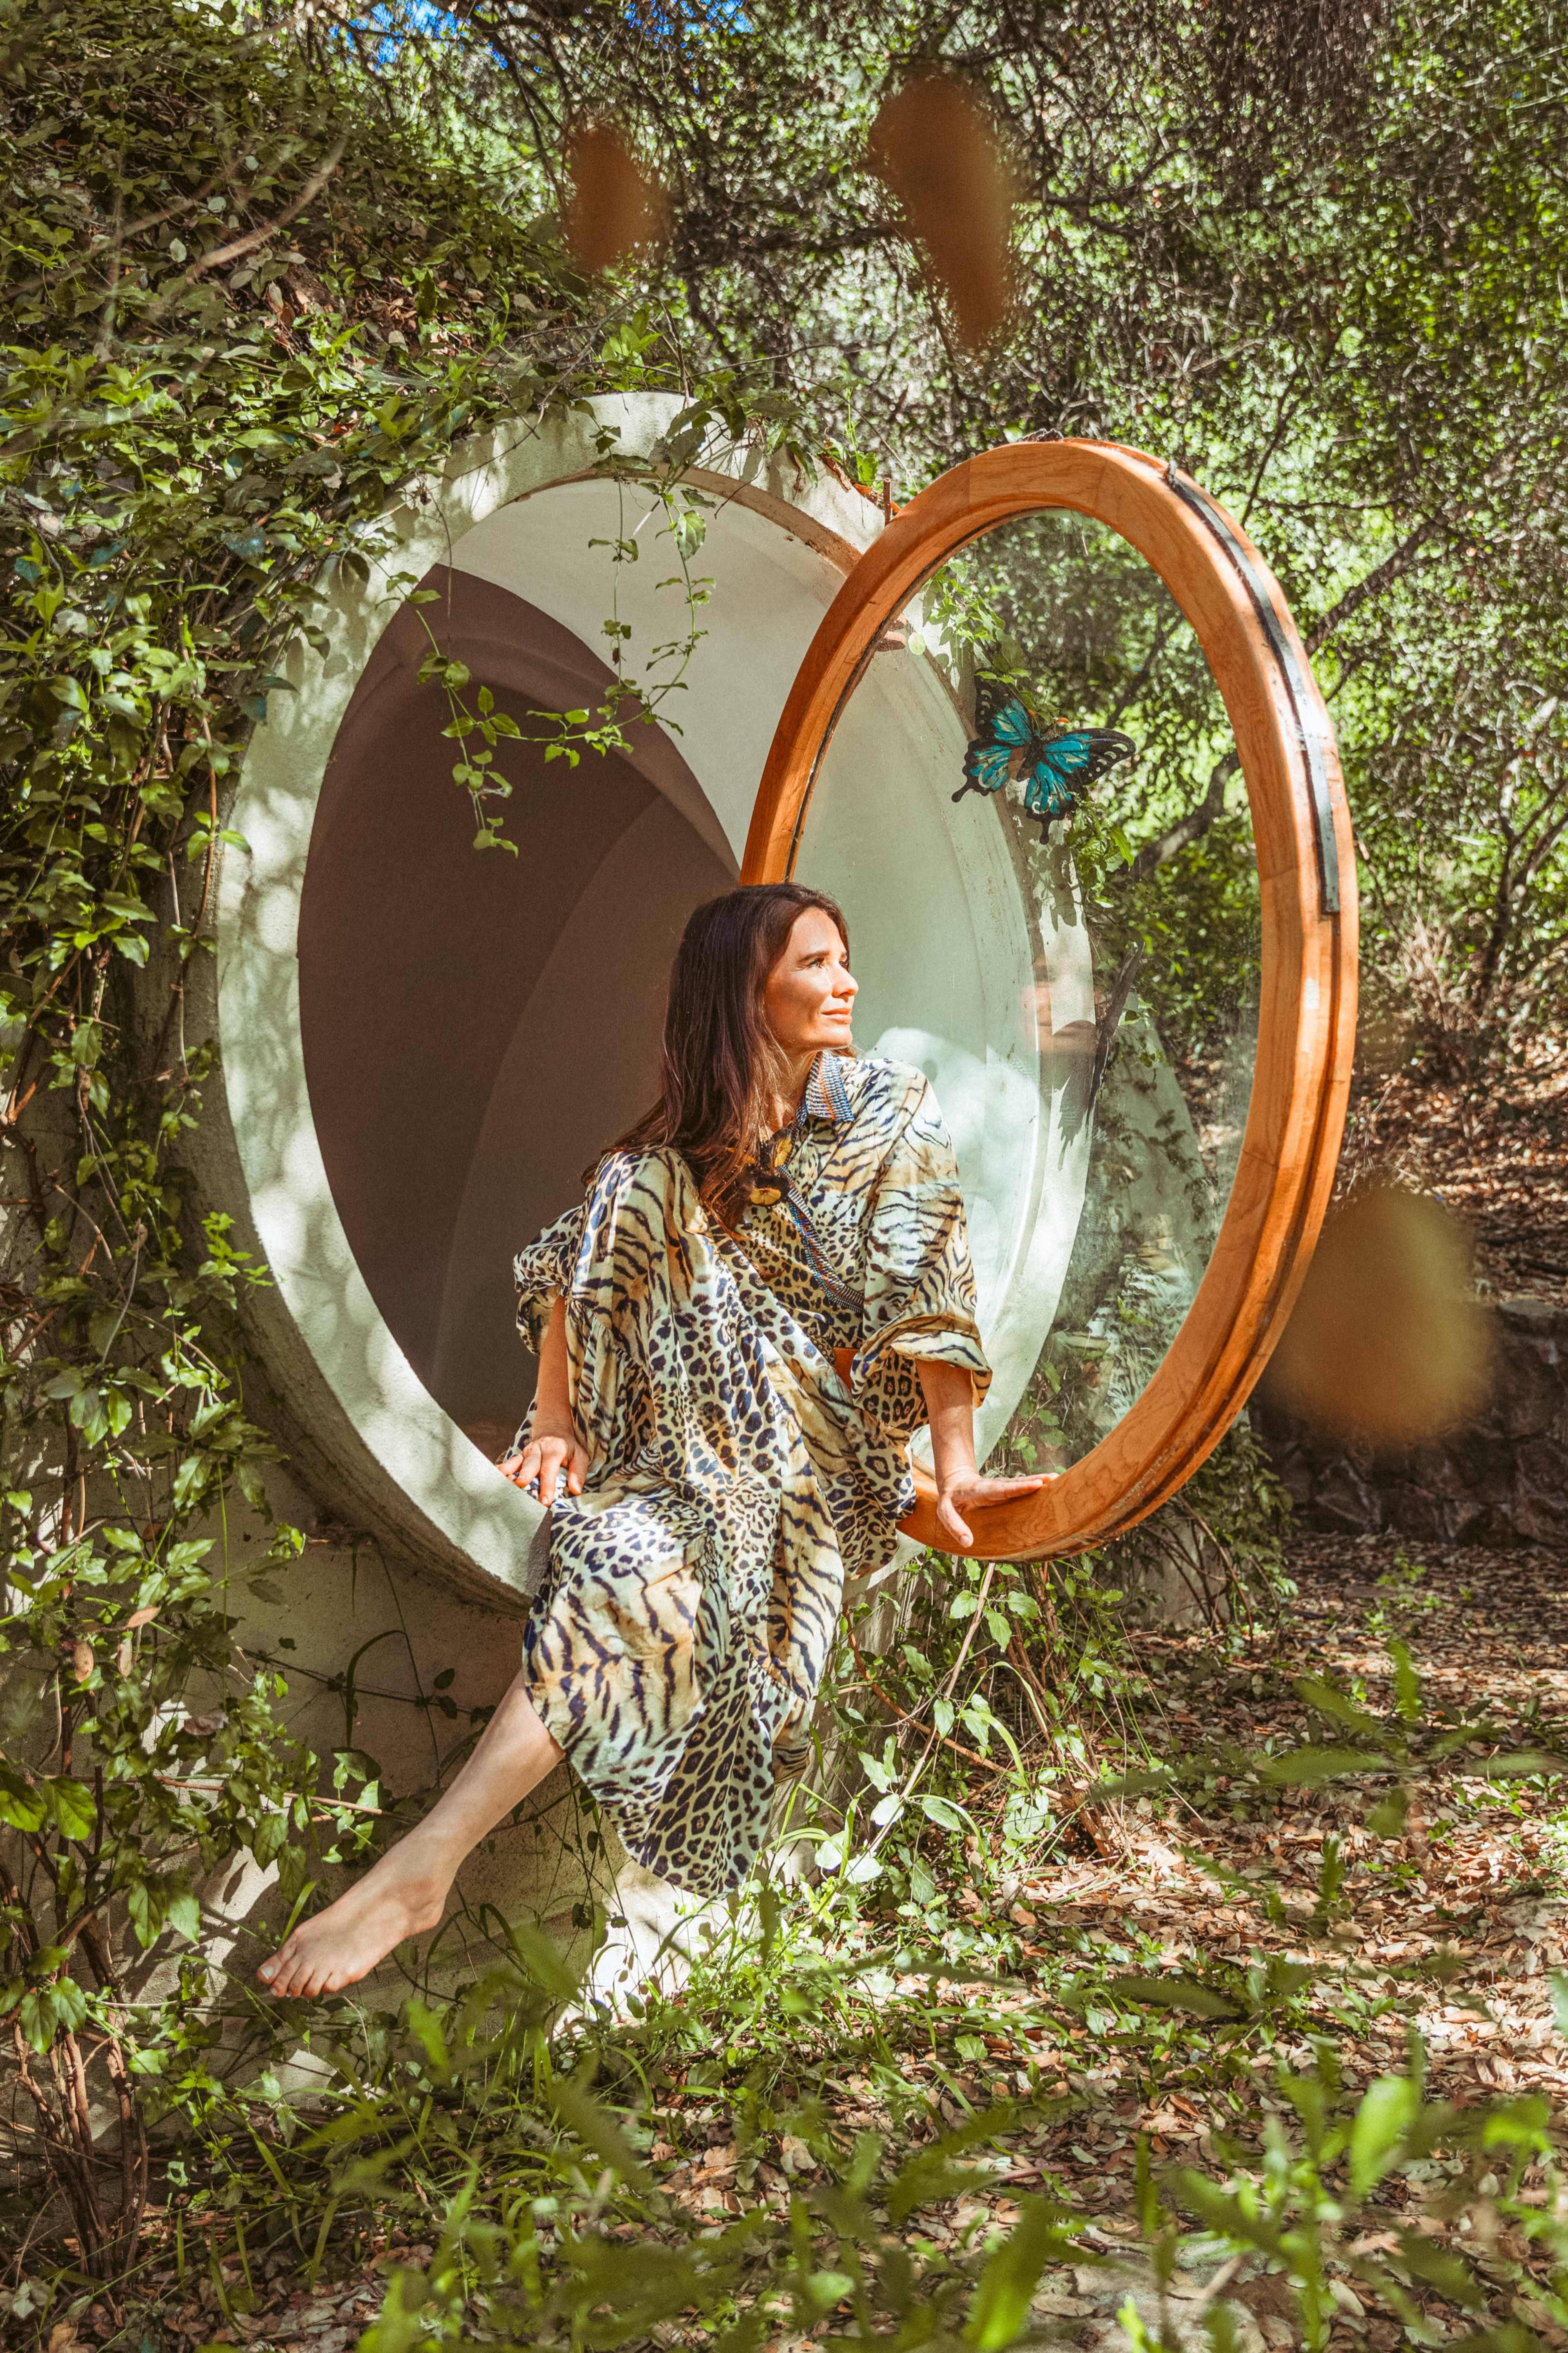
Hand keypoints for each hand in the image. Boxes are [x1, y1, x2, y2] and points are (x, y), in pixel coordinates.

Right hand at [498, 1419, 588, 1507]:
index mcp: (554, 1450)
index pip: (549, 1469)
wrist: (553, 1431)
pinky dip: (501, 1471)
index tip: (545, 1501)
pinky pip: (508, 1464)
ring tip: (503, 1483)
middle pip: (530, 1465)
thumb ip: (578, 1472)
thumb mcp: (580, 1456)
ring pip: (516, 1464)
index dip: (547, 1485)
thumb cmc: (568, 1448)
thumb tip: (576, 1490)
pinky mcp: (518, 1457)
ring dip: (509, 1474)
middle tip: (520, 1486)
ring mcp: (525, 1454)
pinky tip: (494, 1479)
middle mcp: (537, 1450)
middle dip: (525, 1477)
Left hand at [934, 1469, 1049, 1550]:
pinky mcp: (1006, 1490)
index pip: (1001, 1489)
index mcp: (980, 1490)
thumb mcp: (944, 1513)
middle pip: (1016, 1483)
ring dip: (1039, 1481)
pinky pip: (1022, 1488)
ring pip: (1021, 1483)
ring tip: (1057, 1479)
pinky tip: (1050, 1485)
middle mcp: (994, 1487)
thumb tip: (968, 1543)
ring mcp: (1001, 1488)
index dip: (1019, 1488)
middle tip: (1053, 1479)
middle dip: (1035, 1481)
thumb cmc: (950, 1500)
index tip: (1036, 1485)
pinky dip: (1036, 1485)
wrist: (954, 1482)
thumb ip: (955, 1527)